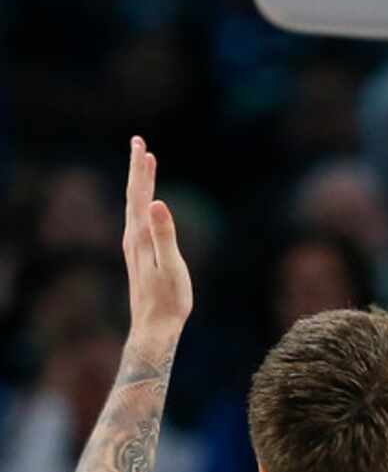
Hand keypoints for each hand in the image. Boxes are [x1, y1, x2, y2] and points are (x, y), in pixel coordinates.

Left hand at [123, 138, 191, 342]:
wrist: (154, 328)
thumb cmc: (168, 300)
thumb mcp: (171, 265)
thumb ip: (164, 233)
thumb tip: (158, 202)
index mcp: (140, 236)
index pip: (139, 195)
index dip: (141, 170)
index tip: (142, 146)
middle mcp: (132, 238)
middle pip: (134, 196)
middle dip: (137, 169)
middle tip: (139, 143)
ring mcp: (134, 247)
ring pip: (135, 207)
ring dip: (140, 185)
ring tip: (145, 166)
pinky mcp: (139, 256)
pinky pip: (139, 220)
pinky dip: (143, 204)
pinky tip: (147, 205)